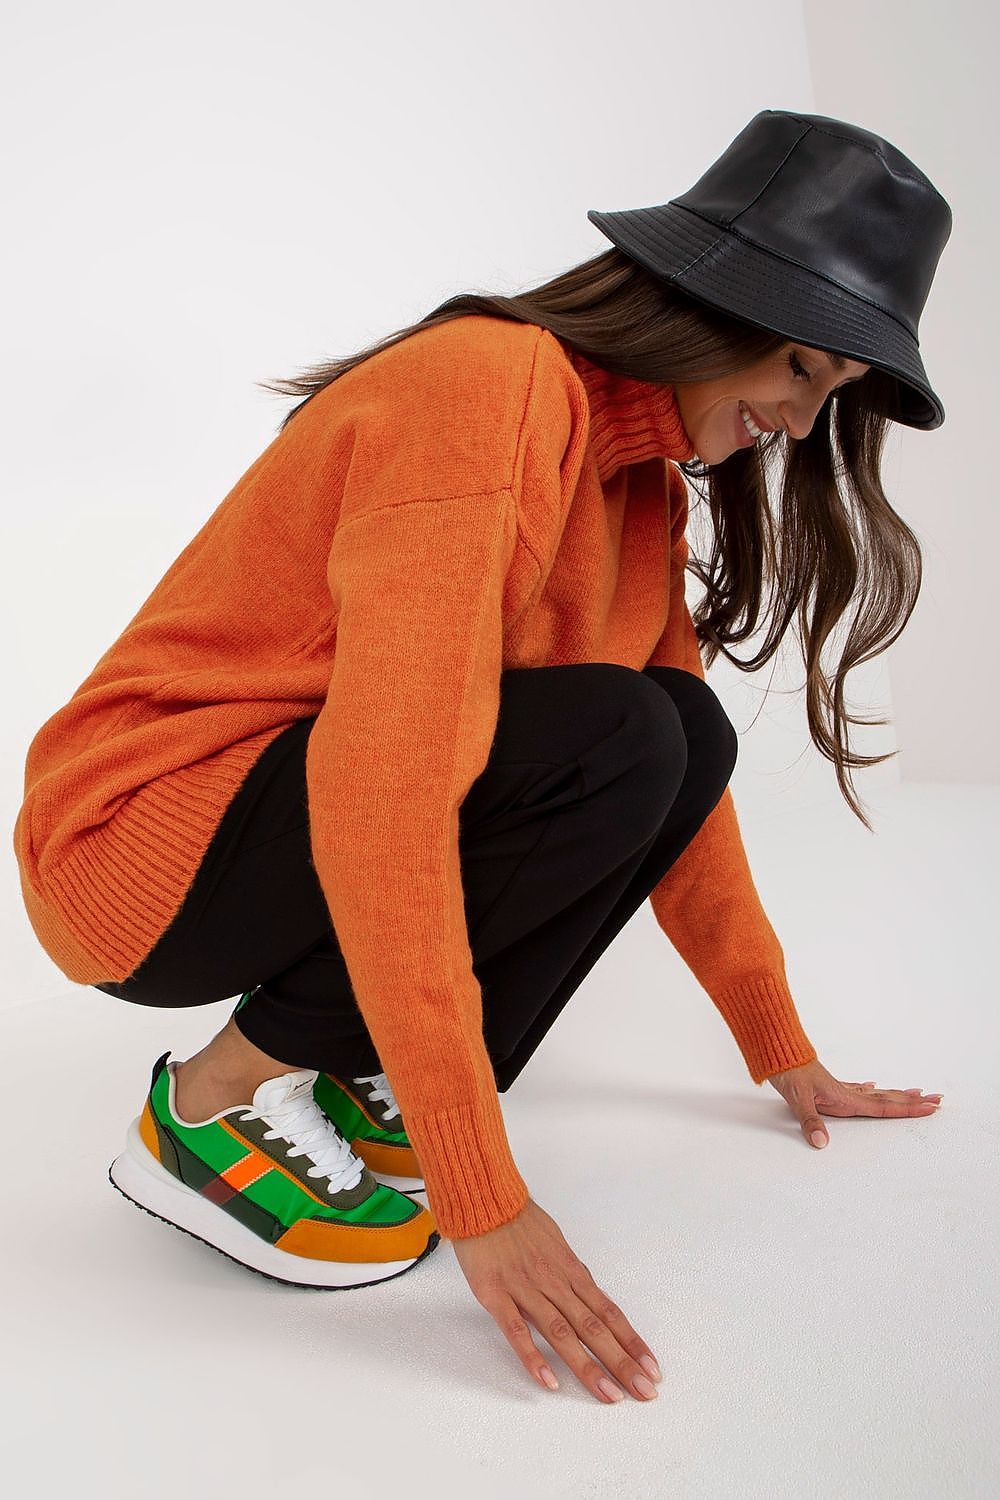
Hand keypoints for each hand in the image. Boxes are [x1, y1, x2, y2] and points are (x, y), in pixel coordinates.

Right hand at [449, 1196, 663, 1403]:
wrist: (483, 1200)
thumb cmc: (519, 1222)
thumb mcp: (556, 1243)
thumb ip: (572, 1274)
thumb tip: (591, 1296)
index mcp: (571, 1270)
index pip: (608, 1311)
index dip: (631, 1341)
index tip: (651, 1368)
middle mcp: (555, 1282)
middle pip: (593, 1327)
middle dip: (622, 1362)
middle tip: (644, 1391)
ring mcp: (526, 1289)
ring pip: (562, 1333)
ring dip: (588, 1367)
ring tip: (609, 1395)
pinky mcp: (496, 1295)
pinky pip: (517, 1330)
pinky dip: (534, 1357)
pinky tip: (549, 1381)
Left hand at [765, 1057, 943, 1147]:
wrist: (776, 1051)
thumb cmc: (788, 1072)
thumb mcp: (798, 1098)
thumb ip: (811, 1121)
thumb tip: (821, 1143)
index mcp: (846, 1098)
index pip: (884, 1106)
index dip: (908, 1109)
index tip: (930, 1106)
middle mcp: (847, 1093)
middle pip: (887, 1098)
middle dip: (912, 1101)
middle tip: (937, 1100)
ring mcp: (839, 1088)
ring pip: (876, 1093)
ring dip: (896, 1095)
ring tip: (916, 1093)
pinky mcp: (829, 1085)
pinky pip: (856, 1089)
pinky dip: (868, 1089)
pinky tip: (871, 1086)